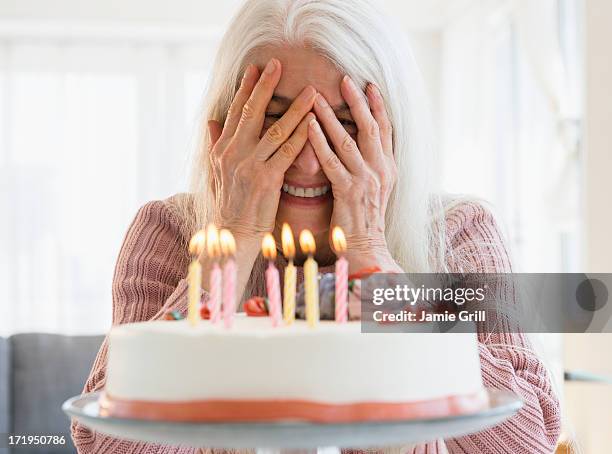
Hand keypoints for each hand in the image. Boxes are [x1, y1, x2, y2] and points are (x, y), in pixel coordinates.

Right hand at [207, 58, 315, 241]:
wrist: (234, 234)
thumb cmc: (230, 204)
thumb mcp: (216, 172)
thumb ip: (215, 144)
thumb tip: (212, 120)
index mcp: (222, 150)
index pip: (235, 112)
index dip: (246, 89)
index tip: (256, 68)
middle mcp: (233, 154)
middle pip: (251, 113)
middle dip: (265, 87)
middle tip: (278, 64)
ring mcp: (250, 166)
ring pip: (275, 130)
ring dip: (295, 109)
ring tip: (311, 92)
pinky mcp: (267, 180)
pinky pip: (288, 152)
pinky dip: (302, 136)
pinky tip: (315, 123)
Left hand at [308, 76, 400, 271]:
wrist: (367, 247)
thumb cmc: (365, 219)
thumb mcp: (375, 188)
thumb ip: (371, 165)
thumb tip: (360, 143)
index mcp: (388, 168)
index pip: (386, 130)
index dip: (378, 106)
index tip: (369, 85)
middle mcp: (381, 170)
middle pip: (371, 128)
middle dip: (358, 102)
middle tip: (345, 79)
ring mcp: (366, 180)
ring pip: (349, 140)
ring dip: (332, 116)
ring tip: (316, 97)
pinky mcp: (349, 191)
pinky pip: (332, 161)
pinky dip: (319, 141)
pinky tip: (307, 126)